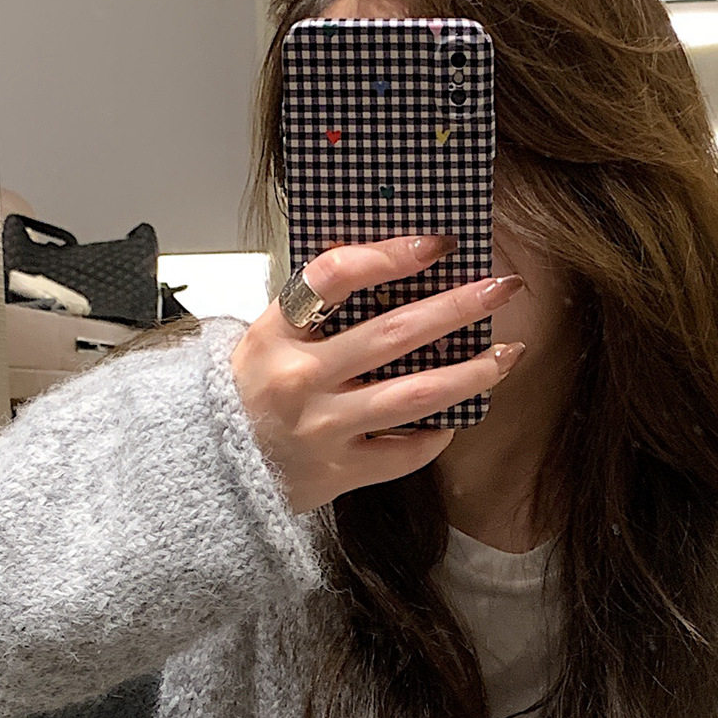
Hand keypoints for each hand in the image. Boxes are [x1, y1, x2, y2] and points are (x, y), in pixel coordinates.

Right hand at [231, 234, 523, 514]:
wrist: (210, 472)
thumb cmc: (247, 396)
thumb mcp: (265, 339)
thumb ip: (317, 309)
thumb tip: (396, 267)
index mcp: (276, 333)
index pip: (335, 277)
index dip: (390, 255)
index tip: (438, 245)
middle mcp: (300, 379)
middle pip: (394, 334)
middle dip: (458, 308)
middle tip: (502, 288)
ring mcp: (321, 428)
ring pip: (416, 395)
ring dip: (471, 372)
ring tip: (507, 354)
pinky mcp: (339, 472)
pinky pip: (405, 451)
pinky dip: (437, 432)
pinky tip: (458, 415)